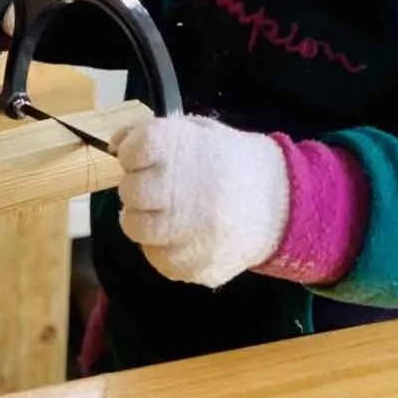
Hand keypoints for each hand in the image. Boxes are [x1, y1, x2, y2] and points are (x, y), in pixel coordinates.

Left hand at [112, 116, 290, 288]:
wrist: (282, 203)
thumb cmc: (233, 162)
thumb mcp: (201, 132)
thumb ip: (155, 132)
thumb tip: (116, 142)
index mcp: (189, 149)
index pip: (135, 148)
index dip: (130, 151)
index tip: (137, 155)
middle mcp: (187, 191)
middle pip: (131, 190)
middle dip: (135, 187)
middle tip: (151, 186)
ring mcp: (191, 233)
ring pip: (136, 228)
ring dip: (142, 217)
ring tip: (163, 210)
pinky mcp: (196, 265)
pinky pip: (157, 258)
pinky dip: (161, 245)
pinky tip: (179, 233)